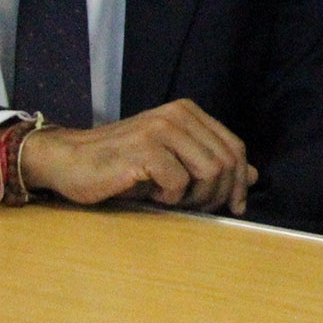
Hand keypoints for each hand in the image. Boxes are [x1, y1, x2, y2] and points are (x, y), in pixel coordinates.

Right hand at [7, 100, 257, 213]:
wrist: (69, 160)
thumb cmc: (121, 164)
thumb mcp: (172, 160)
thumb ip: (209, 163)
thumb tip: (253, 176)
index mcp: (188, 113)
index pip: (234, 147)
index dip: (240, 180)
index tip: (237, 207)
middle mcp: (177, 115)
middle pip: (226, 162)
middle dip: (220, 194)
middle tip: (200, 209)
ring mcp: (160, 130)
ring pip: (208, 172)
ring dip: (197, 198)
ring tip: (175, 202)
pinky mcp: (144, 150)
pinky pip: (178, 182)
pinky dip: (171, 198)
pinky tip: (154, 197)